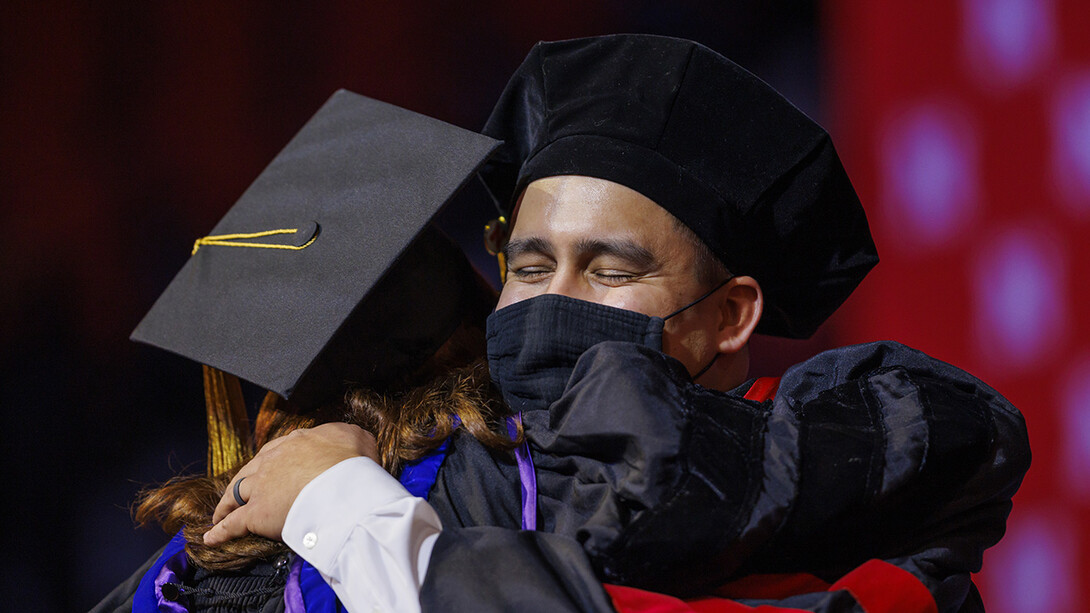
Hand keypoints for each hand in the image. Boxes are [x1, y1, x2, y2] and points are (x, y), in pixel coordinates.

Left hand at [204, 422, 377, 545]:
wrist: (344, 484)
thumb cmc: (355, 462)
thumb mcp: (356, 438)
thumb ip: (347, 438)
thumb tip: (349, 441)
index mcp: (297, 441)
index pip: (278, 450)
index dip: (272, 461)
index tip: (271, 469)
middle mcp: (274, 460)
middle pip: (251, 469)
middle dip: (244, 480)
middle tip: (240, 491)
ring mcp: (262, 486)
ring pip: (236, 493)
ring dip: (226, 503)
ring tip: (220, 512)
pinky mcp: (257, 514)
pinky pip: (233, 524)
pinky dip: (221, 531)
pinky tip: (211, 537)